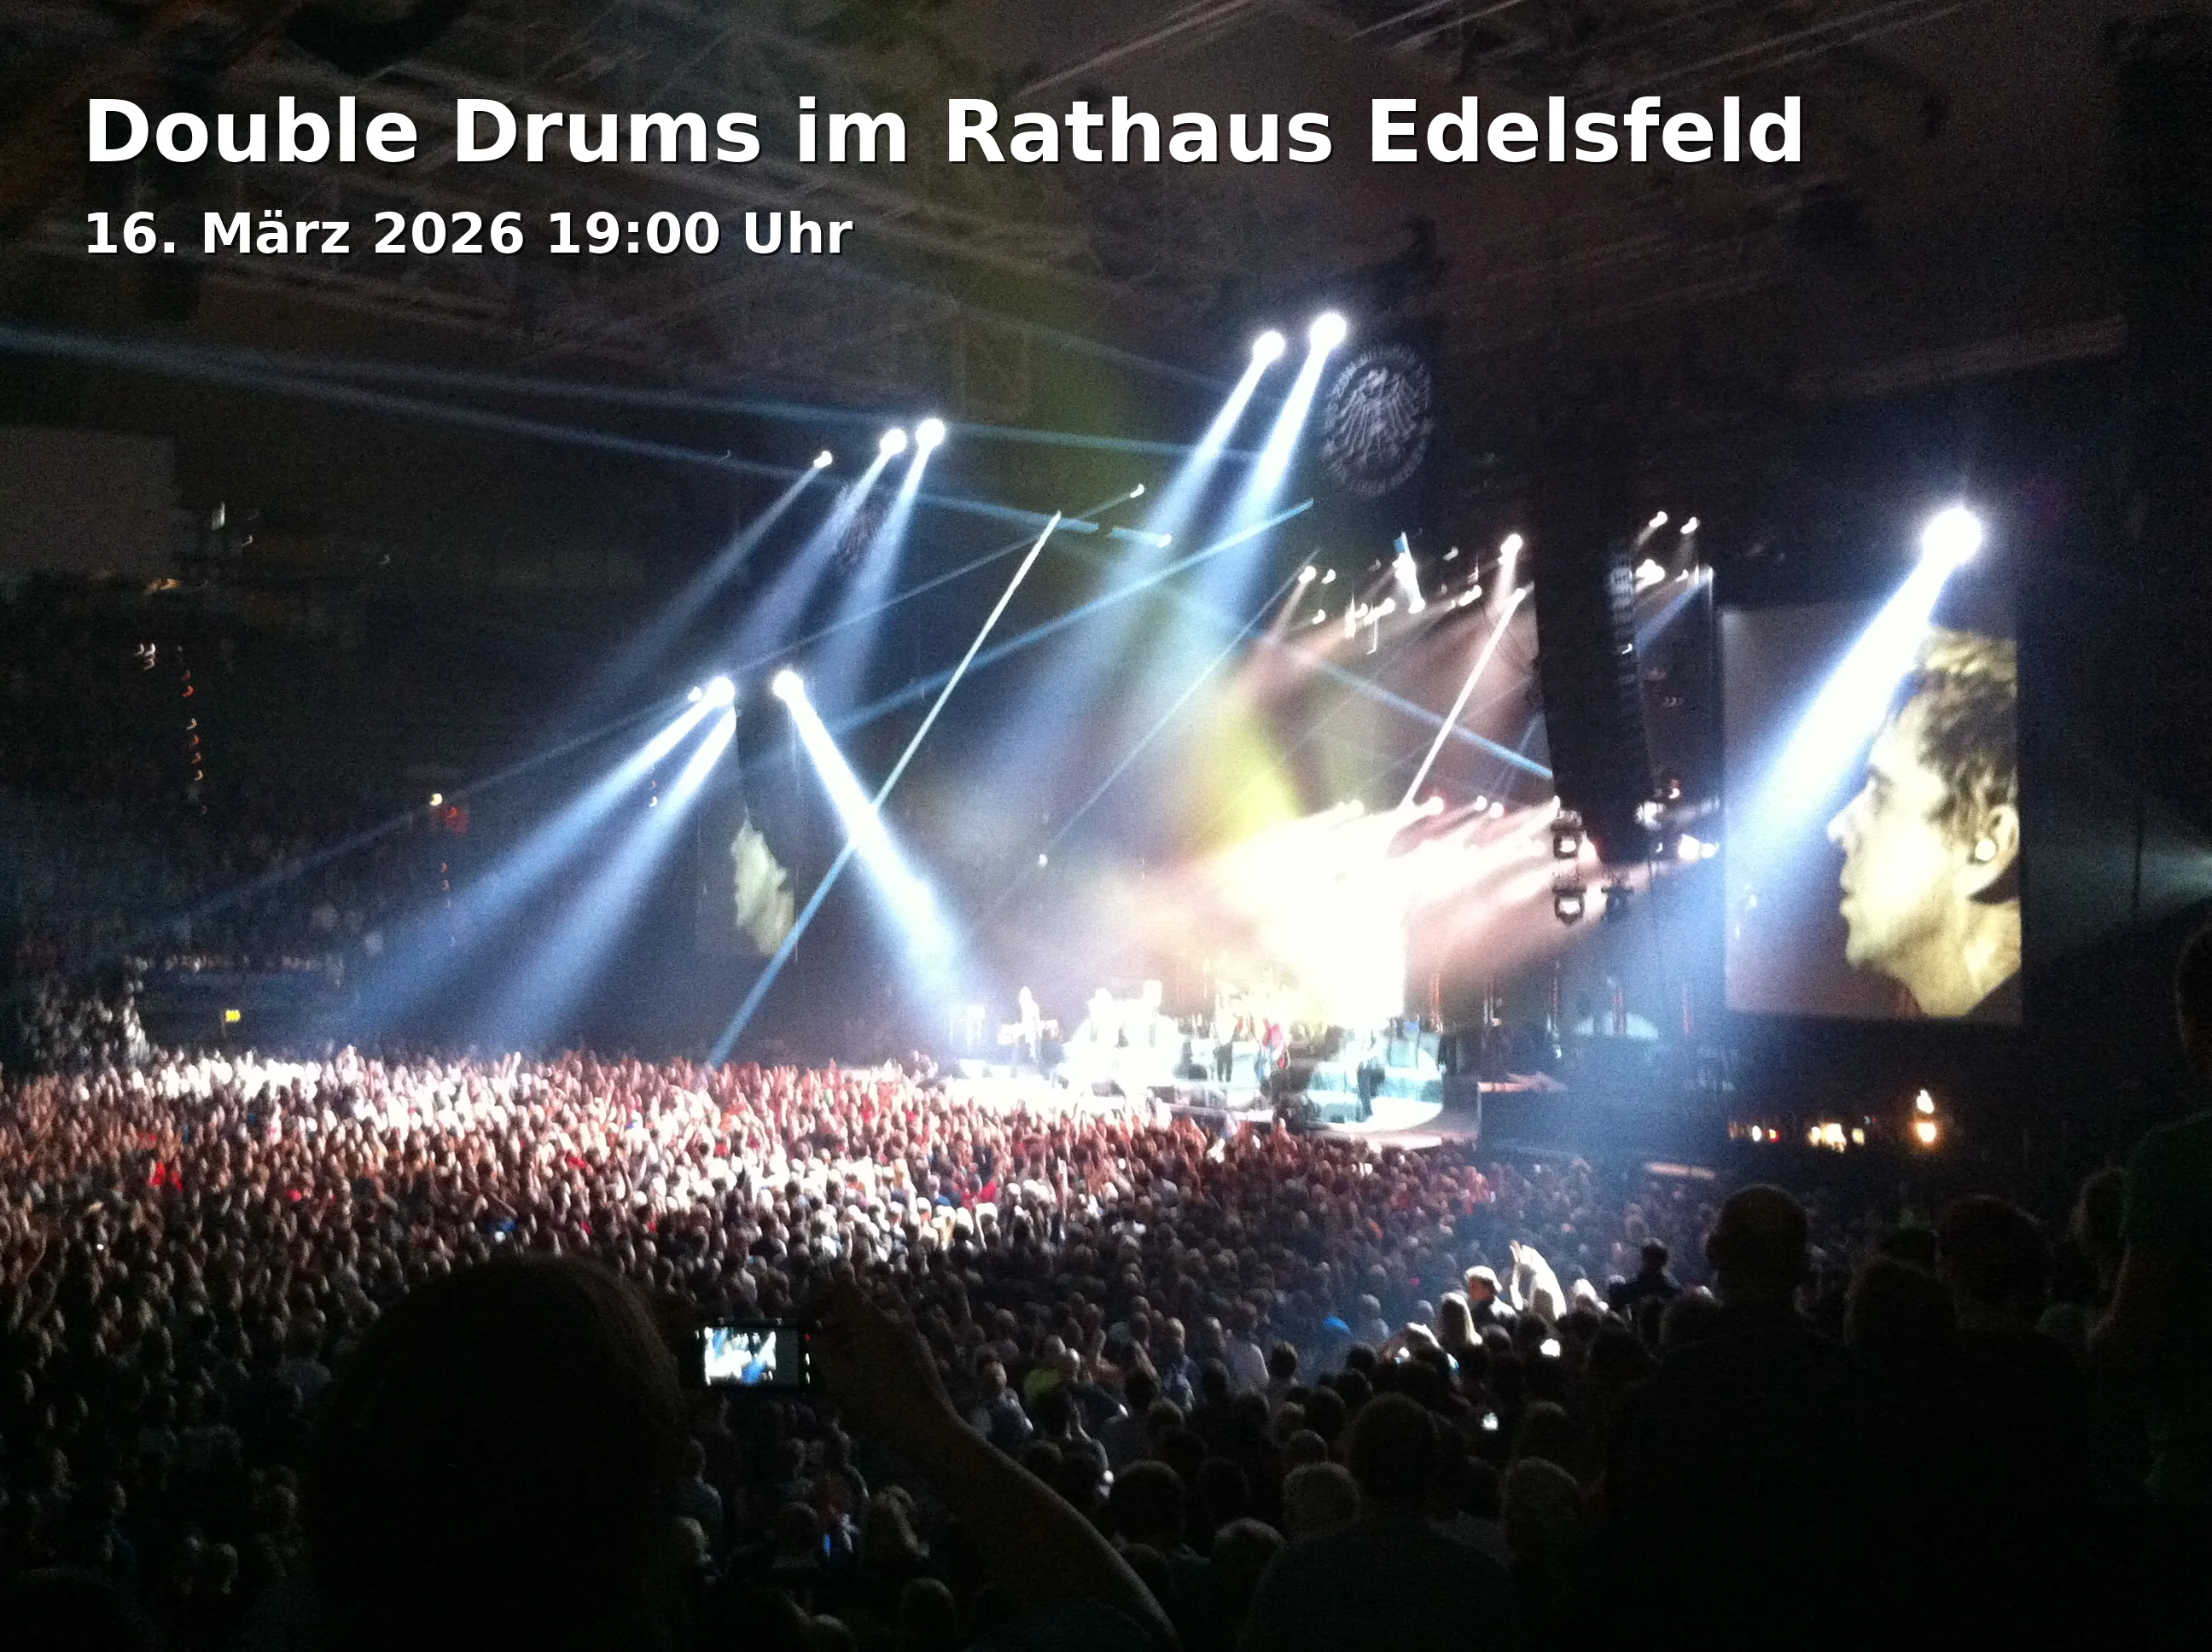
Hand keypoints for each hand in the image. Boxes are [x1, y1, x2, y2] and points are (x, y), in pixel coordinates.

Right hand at [809, 1274, 960, 1450]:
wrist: (930, 1429)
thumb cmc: (881, 1405)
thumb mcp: (841, 1383)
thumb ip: (821, 1354)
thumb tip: (814, 1338)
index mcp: (873, 1321)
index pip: (841, 1289)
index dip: (817, 1300)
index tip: (803, 1324)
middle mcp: (893, 1320)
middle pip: (855, 1311)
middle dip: (830, 1329)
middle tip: (814, 1357)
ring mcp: (909, 1335)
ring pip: (869, 1328)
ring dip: (847, 1343)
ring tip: (834, 1375)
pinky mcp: (917, 1351)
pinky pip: (884, 1341)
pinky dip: (866, 1351)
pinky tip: (860, 1382)